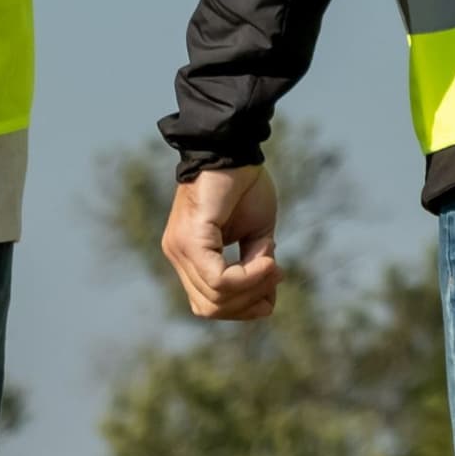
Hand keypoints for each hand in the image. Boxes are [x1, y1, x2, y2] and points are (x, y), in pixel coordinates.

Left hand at [163, 166, 279, 319]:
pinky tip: (268, 261)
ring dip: (252, 288)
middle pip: (210, 308)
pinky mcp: (190, 240)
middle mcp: (178, 256)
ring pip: (214, 297)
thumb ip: (254, 263)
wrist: (233, 148)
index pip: (208, 304)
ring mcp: (179, 249)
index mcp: (190, 257)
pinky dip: (248, 278)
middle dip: (248, 303)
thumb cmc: (244, 184)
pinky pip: (218, 279)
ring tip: (273, 266)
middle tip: (276, 277)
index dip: (243, 307)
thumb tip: (266, 297)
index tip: (272, 288)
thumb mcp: (256, 232)